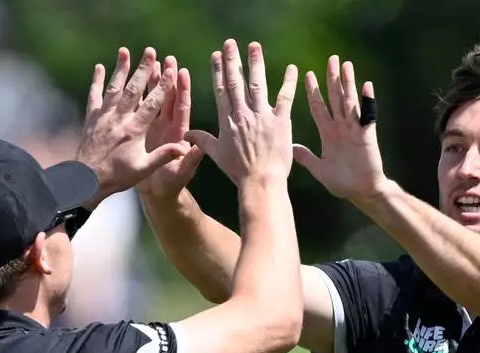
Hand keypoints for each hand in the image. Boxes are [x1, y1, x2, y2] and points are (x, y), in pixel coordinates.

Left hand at [75, 46, 190, 200]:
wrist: (87, 180)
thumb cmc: (118, 177)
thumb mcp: (143, 169)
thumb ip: (163, 156)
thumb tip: (184, 147)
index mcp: (135, 130)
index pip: (152, 103)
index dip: (163, 85)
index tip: (171, 69)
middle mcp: (119, 119)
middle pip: (134, 89)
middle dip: (143, 69)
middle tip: (151, 51)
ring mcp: (104, 116)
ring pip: (115, 87)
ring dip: (121, 68)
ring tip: (126, 51)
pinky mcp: (92, 118)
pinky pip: (94, 95)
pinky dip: (97, 80)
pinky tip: (100, 67)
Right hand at [137, 55, 205, 199]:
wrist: (158, 194)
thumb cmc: (171, 186)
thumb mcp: (182, 173)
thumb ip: (190, 161)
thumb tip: (198, 149)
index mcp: (179, 134)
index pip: (182, 107)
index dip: (182, 90)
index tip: (182, 71)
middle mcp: (168, 127)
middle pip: (168, 98)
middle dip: (169, 78)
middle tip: (168, 58)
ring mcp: (155, 128)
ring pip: (154, 99)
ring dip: (153, 81)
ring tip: (151, 62)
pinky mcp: (142, 131)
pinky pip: (140, 109)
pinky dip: (136, 95)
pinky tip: (129, 80)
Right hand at [185, 40, 297, 186]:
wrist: (260, 182)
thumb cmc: (239, 172)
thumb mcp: (217, 155)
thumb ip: (203, 141)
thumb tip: (186, 135)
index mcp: (228, 121)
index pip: (221, 90)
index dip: (219, 71)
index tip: (217, 55)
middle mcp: (243, 114)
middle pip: (236, 82)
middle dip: (233, 60)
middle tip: (231, 43)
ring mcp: (262, 116)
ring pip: (258, 84)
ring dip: (255, 63)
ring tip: (254, 46)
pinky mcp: (280, 121)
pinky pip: (285, 97)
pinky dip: (289, 82)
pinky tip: (292, 68)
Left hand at [293, 56, 386, 202]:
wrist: (362, 192)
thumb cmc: (342, 183)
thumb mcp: (319, 169)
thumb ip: (306, 157)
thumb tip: (290, 147)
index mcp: (328, 134)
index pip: (319, 107)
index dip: (313, 91)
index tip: (307, 74)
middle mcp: (341, 128)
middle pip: (335, 98)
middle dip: (332, 79)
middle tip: (331, 59)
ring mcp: (355, 130)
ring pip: (350, 102)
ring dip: (348, 83)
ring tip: (346, 65)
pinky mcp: (367, 135)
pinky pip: (367, 116)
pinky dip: (367, 101)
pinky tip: (366, 86)